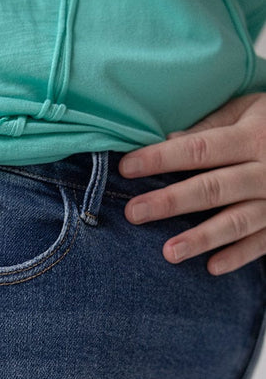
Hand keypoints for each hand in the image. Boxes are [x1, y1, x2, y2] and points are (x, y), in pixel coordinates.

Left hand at [119, 92, 265, 274]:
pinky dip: (238, 256)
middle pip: (212, 188)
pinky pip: (261, 243)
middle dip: (171, 202)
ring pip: (236, 221)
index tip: (126, 168)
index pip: (199, 149)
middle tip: (134, 213)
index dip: (161, 159)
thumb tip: (166, 139)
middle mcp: (265, 170)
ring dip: (202, 238)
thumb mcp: (248, 110)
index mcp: (252, 137)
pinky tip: (211, 268)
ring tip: (169, 253)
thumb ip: (209, 125)